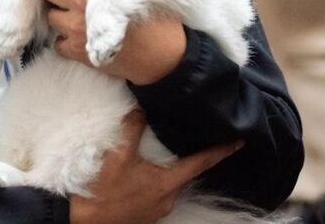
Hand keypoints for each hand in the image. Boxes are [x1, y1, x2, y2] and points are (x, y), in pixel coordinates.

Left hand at [45, 0, 186, 84]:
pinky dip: (64, 44)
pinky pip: (56, 44)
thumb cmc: (156, 20)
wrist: (163, 57)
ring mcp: (77, 26)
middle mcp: (83, 0)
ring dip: (60, 19)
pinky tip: (79, 42)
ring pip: (51, 16)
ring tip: (73, 21)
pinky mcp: (77, 51)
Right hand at [69, 110, 240, 223]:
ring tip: (159, 159)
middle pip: (185, 175)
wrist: (86, 221)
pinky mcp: (146, 216)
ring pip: (170, 185)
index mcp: (166, 183)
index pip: (200, 164)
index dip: (220, 152)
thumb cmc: (103, 191)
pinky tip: (142, 176)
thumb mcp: (117, 155)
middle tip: (189, 143)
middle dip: (188, 160)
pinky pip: (158, 195)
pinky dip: (156, 183)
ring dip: (168, 172)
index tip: (238, 142)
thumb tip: (141, 111)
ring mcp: (157, 210)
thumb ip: (132, 130)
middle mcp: (167, 199)